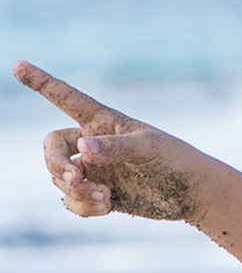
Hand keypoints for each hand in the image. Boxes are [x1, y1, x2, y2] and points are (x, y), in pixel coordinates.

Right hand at [13, 63, 204, 222]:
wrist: (193, 194)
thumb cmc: (176, 160)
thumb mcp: (149, 149)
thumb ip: (116, 148)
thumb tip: (82, 149)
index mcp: (103, 121)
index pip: (67, 98)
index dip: (41, 83)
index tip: (17, 66)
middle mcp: (92, 142)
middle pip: (52, 148)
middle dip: (57, 164)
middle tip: (76, 179)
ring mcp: (94, 169)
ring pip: (60, 178)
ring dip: (76, 190)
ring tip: (106, 197)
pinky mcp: (97, 193)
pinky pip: (71, 200)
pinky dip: (82, 206)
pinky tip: (106, 206)